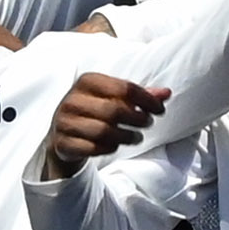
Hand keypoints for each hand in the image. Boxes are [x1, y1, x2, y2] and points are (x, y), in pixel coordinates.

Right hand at [39, 67, 166, 173]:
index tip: (159, 110)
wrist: (61, 131)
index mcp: (88, 81)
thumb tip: (167, 93)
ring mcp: (65, 122)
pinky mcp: (63, 143)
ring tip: (136, 137)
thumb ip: (140, 95)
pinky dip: (109, 148)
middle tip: (148, 123)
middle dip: (138, 119)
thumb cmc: (94, 109)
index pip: (125, 88)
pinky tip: (116, 145)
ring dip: (127, 137)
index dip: (147, 100)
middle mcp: (73, 99)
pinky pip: (93, 148)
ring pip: (104, 132)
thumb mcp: (114, 97)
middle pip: (115, 110)